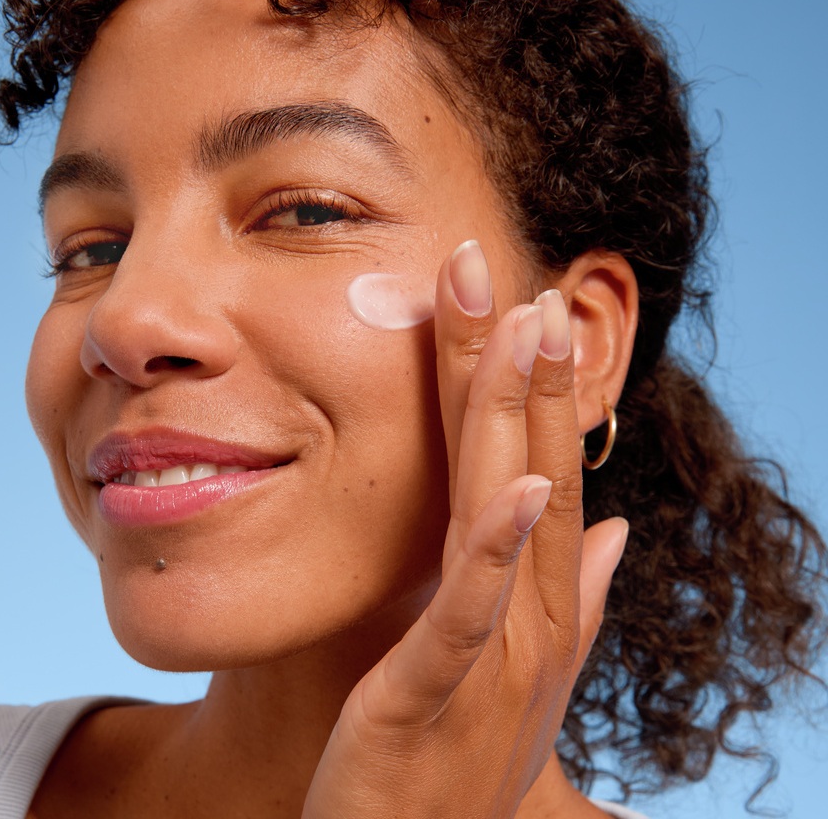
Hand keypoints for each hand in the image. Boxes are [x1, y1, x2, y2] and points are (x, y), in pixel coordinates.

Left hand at [302, 241, 628, 817]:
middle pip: (533, 475)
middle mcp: (530, 623)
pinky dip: (498, 547)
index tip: (534, 313)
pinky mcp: (435, 693)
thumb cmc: (451, 761)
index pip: (541, 477)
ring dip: (521, 422)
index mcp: (536, 607)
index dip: (540, 396)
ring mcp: (492, 657)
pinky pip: (470, 611)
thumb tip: (608, 530)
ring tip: (528, 333)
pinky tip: (524, 485)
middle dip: (530, 377)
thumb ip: (568, 598)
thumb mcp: (515, 672)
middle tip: (528, 283)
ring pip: (509, 518)